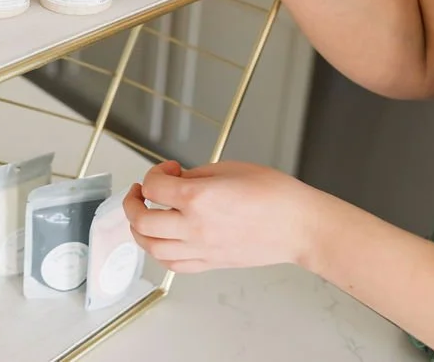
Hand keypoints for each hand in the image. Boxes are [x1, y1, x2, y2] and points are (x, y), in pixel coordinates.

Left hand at [123, 160, 321, 273]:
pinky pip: (173, 263)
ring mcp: (202, 249)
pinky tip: (163, 239)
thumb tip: (175, 181)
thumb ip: (195, 176)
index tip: (168, 169)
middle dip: (133, 203)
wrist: (300, 226)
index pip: (153, 187)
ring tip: (145, 216)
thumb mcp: (229, 169)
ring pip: (151, 247)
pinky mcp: (211, 263)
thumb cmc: (275, 194)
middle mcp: (195, 227)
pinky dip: (159, 251)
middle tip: (139, 192)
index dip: (154, 173)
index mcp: (198, 198)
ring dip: (140, 230)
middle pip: (141, 221)